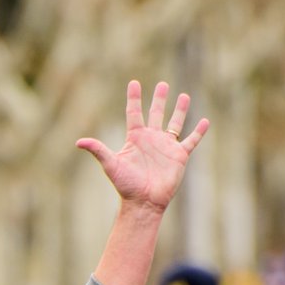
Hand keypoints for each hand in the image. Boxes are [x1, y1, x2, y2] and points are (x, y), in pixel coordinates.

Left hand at [76, 81, 208, 214]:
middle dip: (159, 99)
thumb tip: (79, 142)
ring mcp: (166, 147)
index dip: (134, 98)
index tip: (134, 82)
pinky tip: (205, 121)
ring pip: (175, 123)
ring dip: (180, 110)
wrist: (144, 202)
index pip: (134, 113)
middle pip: (156, 113)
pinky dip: (199, 132)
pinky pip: (191, 141)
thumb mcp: (111, 165)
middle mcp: (151, 139)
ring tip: (184, 95)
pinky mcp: (179, 156)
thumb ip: (98, 150)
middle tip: (162, 84)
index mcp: (136, 138)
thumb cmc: (126, 185)